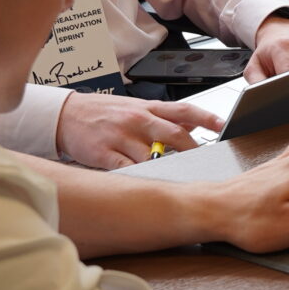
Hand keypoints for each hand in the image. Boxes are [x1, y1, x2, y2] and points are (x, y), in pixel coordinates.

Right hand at [56, 91, 221, 169]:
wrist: (65, 114)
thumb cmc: (104, 112)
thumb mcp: (136, 108)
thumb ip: (164, 117)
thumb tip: (193, 123)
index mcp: (148, 108)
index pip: (183, 110)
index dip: (206, 118)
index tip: (223, 126)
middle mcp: (137, 120)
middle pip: (174, 134)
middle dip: (192, 150)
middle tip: (205, 163)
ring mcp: (121, 136)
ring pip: (153, 155)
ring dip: (168, 167)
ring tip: (179, 176)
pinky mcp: (104, 153)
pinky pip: (128, 168)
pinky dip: (141, 176)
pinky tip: (149, 181)